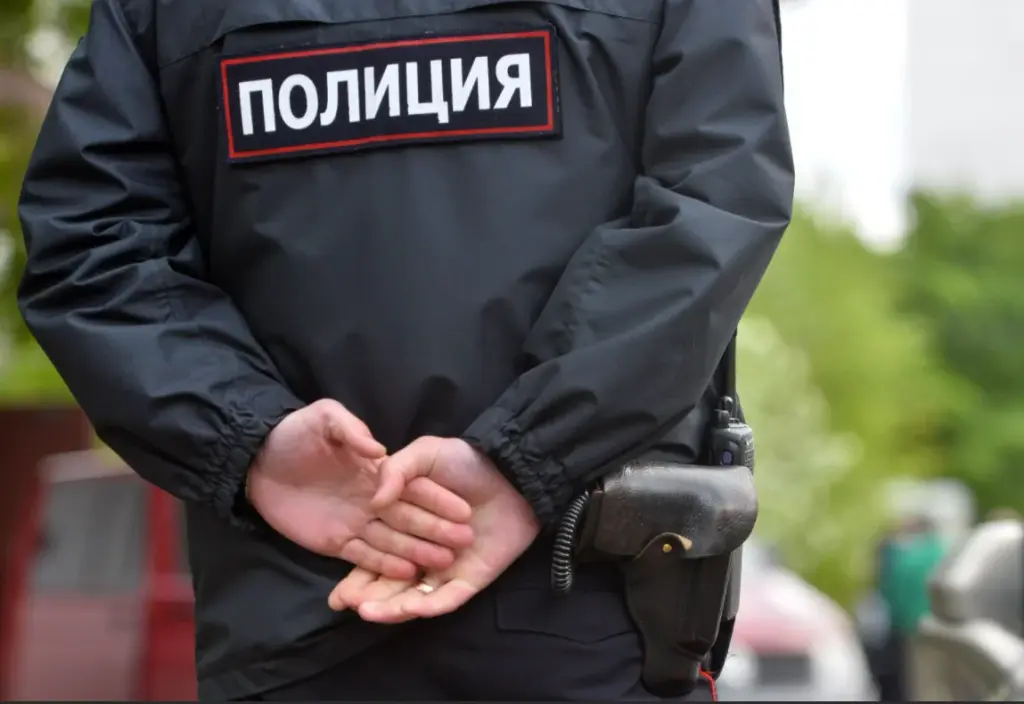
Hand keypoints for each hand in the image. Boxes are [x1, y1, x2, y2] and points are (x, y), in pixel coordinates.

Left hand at [247, 400, 474, 578]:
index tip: (463, 510)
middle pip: (409, 518)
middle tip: (464, 543)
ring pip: (392, 541)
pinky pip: (363, 556)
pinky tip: (406, 573)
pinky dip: (383, 566)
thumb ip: (352, 431)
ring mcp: (355, 522)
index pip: (413, 487)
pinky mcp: (336, 542)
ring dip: (417, 552)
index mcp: (376, 471)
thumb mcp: (325, 419)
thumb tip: (380, 451)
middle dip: (436, 530)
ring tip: (442, 564)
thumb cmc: (294, 434)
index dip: (438, 499)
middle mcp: (372, 499)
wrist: (257, 459)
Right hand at [327, 437, 539, 621]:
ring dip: (391, 607)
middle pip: (389, 583)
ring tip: (367, 611)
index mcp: (407, 530)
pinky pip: (447, 598)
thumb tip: (375, 500)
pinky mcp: (470, 579)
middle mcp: (422, 555)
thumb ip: (397, 471)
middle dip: (366, 596)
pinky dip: (428, 605)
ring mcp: (446, 569)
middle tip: (344, 604)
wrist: (512, 472)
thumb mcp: (426, 454)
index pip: (375, 557)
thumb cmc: (468, 462)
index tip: (333, 589)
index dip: (354, 574)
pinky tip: (410, 608)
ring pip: (414, 597)